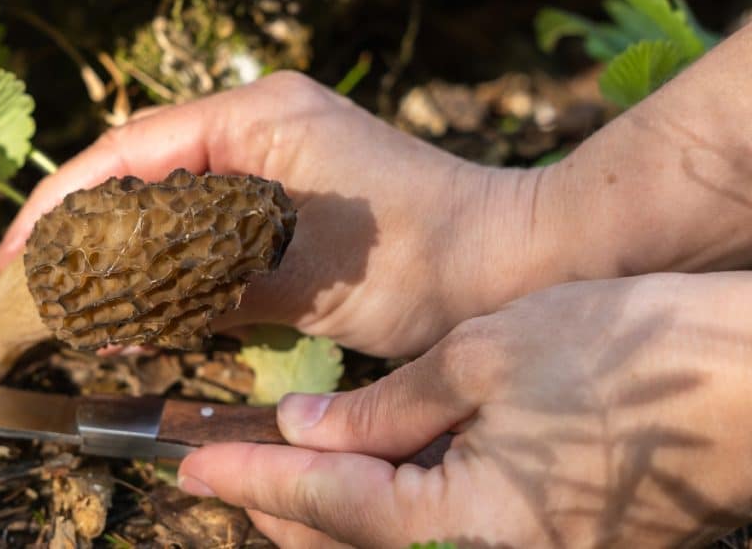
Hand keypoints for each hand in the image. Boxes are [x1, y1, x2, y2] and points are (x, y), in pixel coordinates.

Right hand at [0, 71, 552, 357]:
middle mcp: (262, 123)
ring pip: (178, 194)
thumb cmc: (420, 256)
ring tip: (87, 296)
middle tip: (44, 278)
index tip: (18, 250)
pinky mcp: (294, 191)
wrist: (510, 261)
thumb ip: (207, 285)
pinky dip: (182, 256)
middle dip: (92, 224)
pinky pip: (216, 216)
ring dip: (134, 245)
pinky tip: (155, 296)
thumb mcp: (303, 275)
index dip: (66, 200)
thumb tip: (127, 310)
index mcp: (257, 118)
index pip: (133, 150)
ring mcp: (280, 155)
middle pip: (147, 166)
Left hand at [178, 273, 751, 546]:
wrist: (751, 381)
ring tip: (275, 466)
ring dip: (329, 506)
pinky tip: (366, 470)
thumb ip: (385, 409)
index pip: (327, 501)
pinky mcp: (556, 545)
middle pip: (353, 538)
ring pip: (393, 542)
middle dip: (280, 500)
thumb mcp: (484, 357)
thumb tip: (308, 428)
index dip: (250, 476)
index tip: (189, 459)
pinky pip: (444, 536)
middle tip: (223, 460)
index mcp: (469, 527)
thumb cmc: (627, 355)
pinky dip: (390, 506)